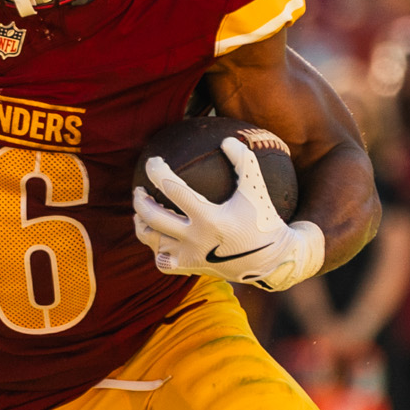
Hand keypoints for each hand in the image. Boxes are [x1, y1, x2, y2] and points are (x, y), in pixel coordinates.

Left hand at [134, 137, 325, 292]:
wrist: (271, 261)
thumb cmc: (263, 220)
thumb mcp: (257, 188)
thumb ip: (244, 161)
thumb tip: (225, 140)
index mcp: (210, 219)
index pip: (173, 190)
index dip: (158, 172)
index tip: (153, 161)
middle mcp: (196, 240)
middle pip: (154, 218)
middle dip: (140, 200)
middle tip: (138, 188)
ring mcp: (191, 257)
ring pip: (153, 242)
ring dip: (142, 225)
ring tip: (140, 212)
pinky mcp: (191, 268)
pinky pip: (162, 261)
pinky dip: (155, 248)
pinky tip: (156, 236)